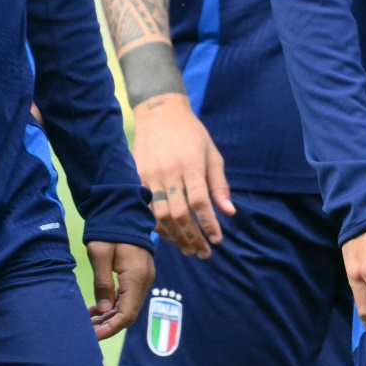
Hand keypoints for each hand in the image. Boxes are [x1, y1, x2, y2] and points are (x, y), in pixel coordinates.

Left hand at [87, 240, 153, 340]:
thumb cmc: (108, 232)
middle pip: (130, 313)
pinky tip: (99, 308)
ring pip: (130, 306)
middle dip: (110, 325)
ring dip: (111, 316)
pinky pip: (130, 296)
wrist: (123, 212)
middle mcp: (145, 280)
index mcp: (136, 277)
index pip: (127, 313)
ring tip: (90, 321)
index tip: (93, 335)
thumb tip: (103, 310)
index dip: (111, 328)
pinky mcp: (141, 274)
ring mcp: (145, 277)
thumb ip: (102, 283)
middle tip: (88, 331)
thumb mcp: (99, 255)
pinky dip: (116, 306)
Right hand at [132, 93, 233, 257]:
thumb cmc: (192, 134)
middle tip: (204, 253)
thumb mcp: (212, 153)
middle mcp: (169, 171)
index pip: (201, 202)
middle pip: (180, 213)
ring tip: (189, 249)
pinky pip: (146, 208)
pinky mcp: (136, 177)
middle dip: (193, 237)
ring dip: (175, 237)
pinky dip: (157, 225)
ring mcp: (149, 175)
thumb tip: (229, 212)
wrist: (160, 113)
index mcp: (191, 164)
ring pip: (160, 215)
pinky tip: (169, 235)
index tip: (217, 240)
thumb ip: (219, 184)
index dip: (209, 224)